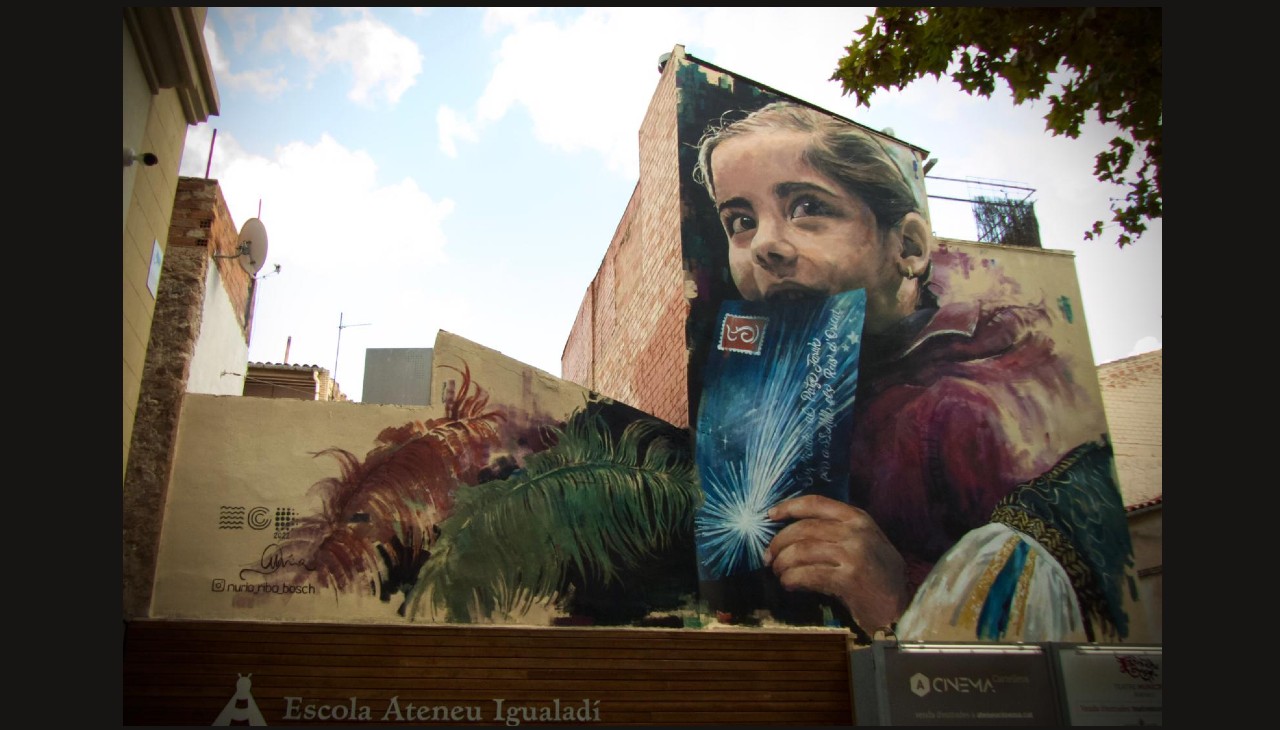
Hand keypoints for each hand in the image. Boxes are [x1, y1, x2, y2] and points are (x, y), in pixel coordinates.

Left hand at [766, 494, 908, 631]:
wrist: (900, 610)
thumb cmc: (878, 579)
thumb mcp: (867, 543)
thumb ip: (839, 531)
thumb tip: (793, 530)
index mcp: (859, 518)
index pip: (816, 502)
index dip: (789, 507)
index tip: (770, 515)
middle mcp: (856, 532)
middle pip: (803, 528)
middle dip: (779, 543)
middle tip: (769, 557)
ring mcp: (854, 554)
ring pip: (801, 551)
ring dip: (782, 563)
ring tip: (779, 573)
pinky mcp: (849, 579)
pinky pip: (807, 574)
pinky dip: (791, 579)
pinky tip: (789, 584)